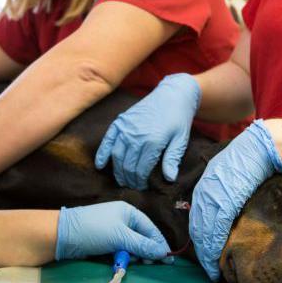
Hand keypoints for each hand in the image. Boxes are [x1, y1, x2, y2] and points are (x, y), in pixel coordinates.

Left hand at [56, 201, 170, 260]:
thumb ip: (143, 245)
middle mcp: (123, 220)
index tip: (168, 259)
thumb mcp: (121, 237)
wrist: (63, 236)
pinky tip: (123, 263)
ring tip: (134, 263)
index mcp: (129, 212)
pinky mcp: (105, 242)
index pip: (150, 228)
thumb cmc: (94, 230)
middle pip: (142, 238)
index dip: (159, 243)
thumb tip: (163, 253)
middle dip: (146, 251)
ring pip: (131, 246)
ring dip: (134, 255)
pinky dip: (123, 257)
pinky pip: (120, 250)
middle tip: (149, 264)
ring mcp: (113, 231)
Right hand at [95, 73, 200, 189]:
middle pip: (127, 165)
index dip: (141, 182)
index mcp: (152, 141)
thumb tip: (169, 178)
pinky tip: (100, 165)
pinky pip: (108, 140)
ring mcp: (126, 127)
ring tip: (122, 180)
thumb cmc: (179, 118)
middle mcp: (136, 135)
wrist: (173, 94)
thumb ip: (172, 159)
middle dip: (129, 179)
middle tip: (133, 187)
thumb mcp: (181, 139)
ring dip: (118, 171)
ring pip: (116, 156)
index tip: (143, 188)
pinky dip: (102, 154)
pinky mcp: (120, 121)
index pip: (141, 169)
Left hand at [190, 120, 281, 280]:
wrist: (265, 146)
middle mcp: (205, 188)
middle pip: (198, 226)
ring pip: (204, 229)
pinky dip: (214, 244)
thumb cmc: (255, 160)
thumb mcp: (235, 176)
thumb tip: (229, 215)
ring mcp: (214, 192)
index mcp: (207, 184)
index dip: (202, 238)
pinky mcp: (225, 197)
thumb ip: (228, 193)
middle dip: (203, 249)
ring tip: (213, 269)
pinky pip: (216, 226)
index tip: (206, 255)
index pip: (199, 217)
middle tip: (210, 269)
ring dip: (208, 252)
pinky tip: (216, 257)